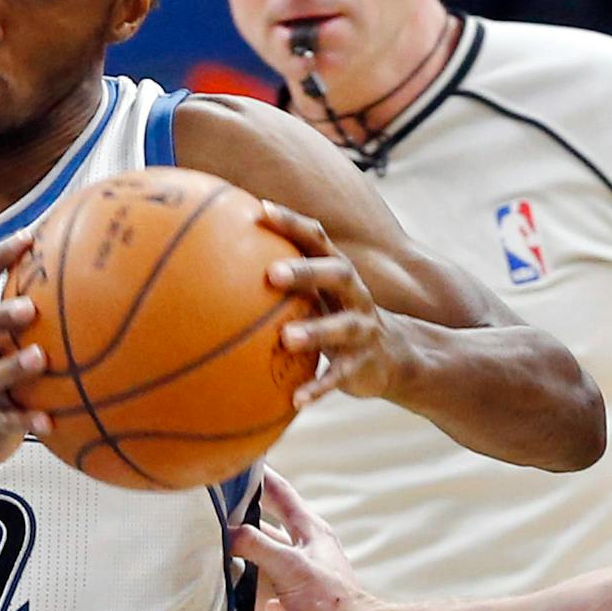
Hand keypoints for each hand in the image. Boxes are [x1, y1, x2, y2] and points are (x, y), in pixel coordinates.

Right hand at [0, 231, 53, 476]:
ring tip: (40, 359)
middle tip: (30, 308)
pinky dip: (26, 420)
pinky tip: (50, 422)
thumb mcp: (8, 341)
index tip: (28, 236)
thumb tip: (97, 274)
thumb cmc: (2, 375)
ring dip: (12, 367)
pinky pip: (6, 422)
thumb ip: (39, 313)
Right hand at [230, 468, 379, 610]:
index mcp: (311, 531)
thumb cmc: (330, 602)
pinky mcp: (310, 602)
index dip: (262, 476)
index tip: (241, 463)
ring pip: (279, 554)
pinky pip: (284, 591)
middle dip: (255, 508)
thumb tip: (227, 531)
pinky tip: (263, 603)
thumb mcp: (287, 566)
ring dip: (259, 549)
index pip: (281, 493)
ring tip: (233, 545)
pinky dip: (270, 594)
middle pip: (279, 520)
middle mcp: (312, 548)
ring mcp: (311, 575)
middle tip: (228, 499)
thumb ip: (256, 544)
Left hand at [262, 202, 412, 406]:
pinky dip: (320, 387)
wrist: (394, 356)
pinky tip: (297, 400)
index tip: (259, 210)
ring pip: (343, 326)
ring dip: (316, 331)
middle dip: (307, 270)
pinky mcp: (363, 364)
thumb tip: (217, 261)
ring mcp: (363, 329)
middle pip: (337, 273)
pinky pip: (341, 376)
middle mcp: (355, 294)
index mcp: (337, 270)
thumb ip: (281, 277)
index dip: (291, 222)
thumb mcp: (316, 293)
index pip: (317, 237)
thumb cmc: (335, 315)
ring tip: (286, 338)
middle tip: (272, 273)